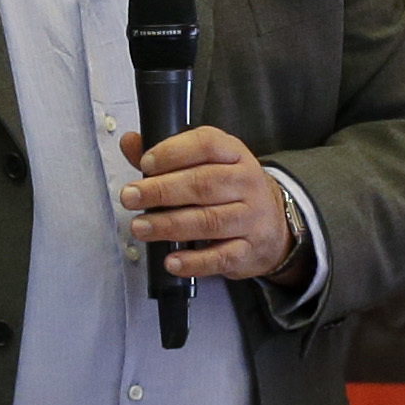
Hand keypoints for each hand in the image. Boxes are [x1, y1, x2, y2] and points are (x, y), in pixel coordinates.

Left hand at [118, 128, 299, 281]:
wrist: (275, 225)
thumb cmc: (229, 190)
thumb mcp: (207, 164)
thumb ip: (167, 155)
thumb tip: (129, 142)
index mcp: (235, 154)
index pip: (207, 145)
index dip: (173, 152)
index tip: (145, 163)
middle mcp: (246, 183)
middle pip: (203, 184)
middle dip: (161, 191)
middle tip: (130, 197)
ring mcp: (251, 218)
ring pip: (209, 221)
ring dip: (169, 225)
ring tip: (140, 227)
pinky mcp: (249, 250)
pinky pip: (220, 257)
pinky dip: (194, 262)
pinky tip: (171, 261)